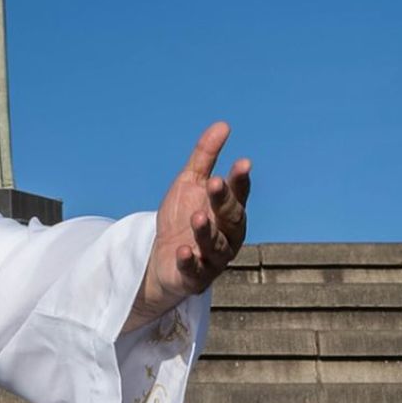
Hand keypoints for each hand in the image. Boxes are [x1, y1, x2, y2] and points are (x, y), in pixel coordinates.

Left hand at [126, 121, 251, 329]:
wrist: (159, 259)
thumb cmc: (181, 219)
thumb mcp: (188, 184)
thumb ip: (204, 157)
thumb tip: (223, 125)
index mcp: (229, 212)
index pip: (238, 194)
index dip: (240, 181)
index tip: (241, 163)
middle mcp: (228, 236)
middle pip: (231, 218)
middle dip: (224, 201)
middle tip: (214, 183)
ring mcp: (213, 258)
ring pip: (216, 246)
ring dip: (207, 232)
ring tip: (196, 217)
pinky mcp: (195, 278)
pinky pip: (195, 271)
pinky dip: (190, 262)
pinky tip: (182, 251)